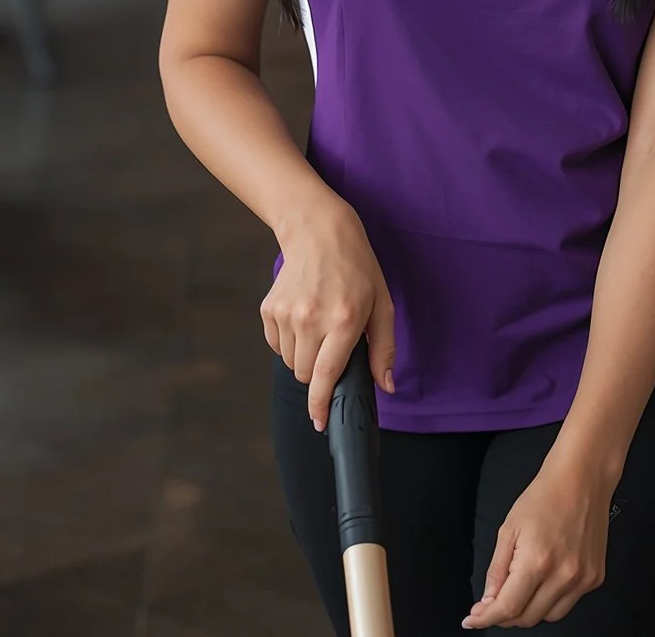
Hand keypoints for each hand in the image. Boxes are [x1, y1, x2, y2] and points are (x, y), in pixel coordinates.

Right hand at [263, 197, 394, 430]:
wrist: (318, 231)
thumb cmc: (357, 269)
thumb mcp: (383, 305)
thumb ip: (384, 349)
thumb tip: (386, 386)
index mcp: (343, 320)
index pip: (325, 375)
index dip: (321, 405)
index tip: (319, 423)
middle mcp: (311, 318)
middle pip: (306, 375)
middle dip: (319, 373)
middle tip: (333, 348)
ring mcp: (286, 314)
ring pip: (290, 362)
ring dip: (304, 356)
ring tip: (319, 327)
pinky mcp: (269, 309)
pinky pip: (276, 345)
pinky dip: (289, 342)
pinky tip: (303, 319)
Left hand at [464, 459, 612, 627]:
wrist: (582, 480)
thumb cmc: (544, 497)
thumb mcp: (508, 530)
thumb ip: (497, 571)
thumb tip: (487, 602)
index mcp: (537, 561)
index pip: (507, 607)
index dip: (486, 618)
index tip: (472, 620)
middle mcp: (563, 575)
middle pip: (527, 618)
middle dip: (504, 615)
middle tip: (492, 602)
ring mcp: (583, 579)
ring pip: (548, 617)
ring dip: (528, 611)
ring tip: (520, 589)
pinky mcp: (595, 578)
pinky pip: (568, 604)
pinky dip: (550, 601)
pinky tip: (544, 581)